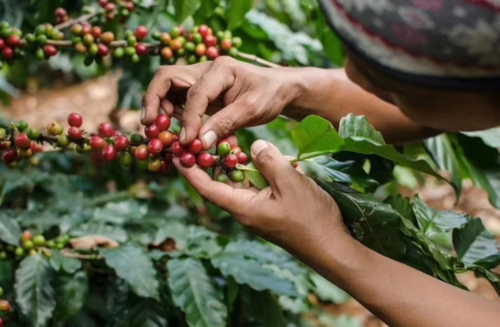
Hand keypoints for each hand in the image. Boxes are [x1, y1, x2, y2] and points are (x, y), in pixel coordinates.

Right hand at [142, 57, 300, 148]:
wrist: (279, 89)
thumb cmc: (269, 95)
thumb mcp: (252, 110)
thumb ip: (225, 124)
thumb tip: (199, 143)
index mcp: (220, 70)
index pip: (195, 93)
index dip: (188, 119)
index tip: (186, 141)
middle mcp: (205, 70)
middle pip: (167, 78)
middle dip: (154, 101)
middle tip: (150, 126)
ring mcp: (200, 80)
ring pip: (168, 88)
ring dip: (160, 108)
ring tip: (161, 131)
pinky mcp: (200, 92)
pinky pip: (178, 100)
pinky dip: (173, 115)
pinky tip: (178, 131)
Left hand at [173, 139, 345, 256]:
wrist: (332, 246)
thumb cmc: (311, 218)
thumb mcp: (290, 184)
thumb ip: (269, 161)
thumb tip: (254, 146)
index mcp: (243, 207)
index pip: (207, 188)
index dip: (190, 170)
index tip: (177, 153)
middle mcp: (245, 210)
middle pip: (219, 184)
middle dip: (210, 162)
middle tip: (204, 138)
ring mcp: (258, 211)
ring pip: (238, 184)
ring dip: (233, 165)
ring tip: (228, 142)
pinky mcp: (271, 209)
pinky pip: (254, 187)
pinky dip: (251, 172)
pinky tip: (257, 158)